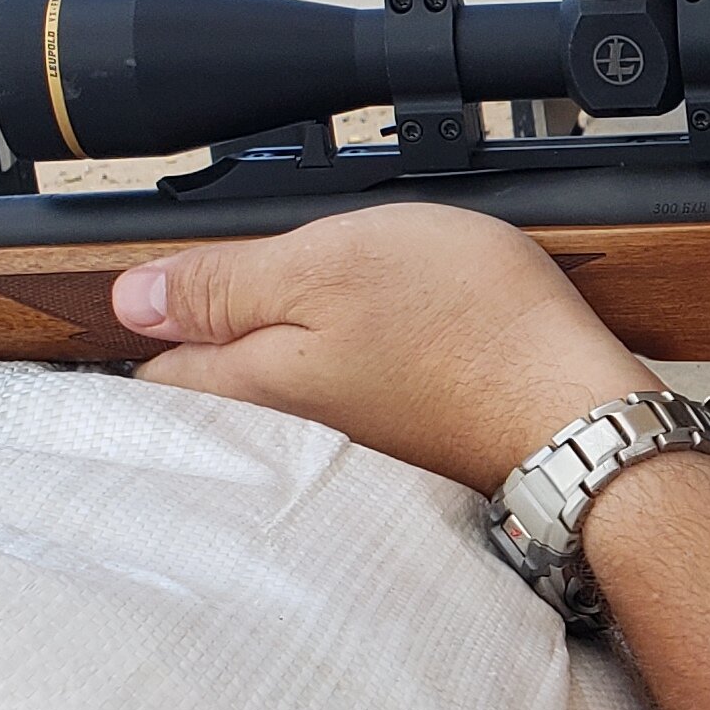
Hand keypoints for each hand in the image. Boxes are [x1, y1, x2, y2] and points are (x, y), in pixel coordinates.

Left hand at [110, 204, 660, 498]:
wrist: (578, 413)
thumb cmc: (470, 332)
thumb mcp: (328, 262)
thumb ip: (222, 281)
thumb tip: (131, 298)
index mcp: (248, 385)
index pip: (153, 361)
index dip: (154, 312)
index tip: (175, 277)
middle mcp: (283, 434)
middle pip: (213, 385)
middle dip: (211, 337)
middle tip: (250, 279)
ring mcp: (341, 448)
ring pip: (278, 395)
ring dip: (283, 353)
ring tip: (326, 304)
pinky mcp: (394, 447)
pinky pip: (339, 408)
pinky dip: (345, 376)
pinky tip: (381, 344)